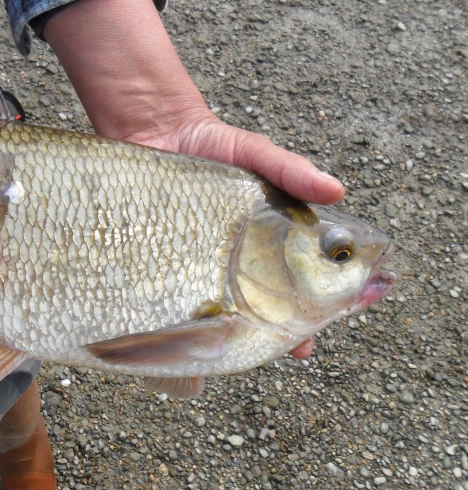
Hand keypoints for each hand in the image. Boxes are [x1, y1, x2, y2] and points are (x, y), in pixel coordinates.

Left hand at [43, 0, 337, 356]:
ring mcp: (205, 266)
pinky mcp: (170, 267)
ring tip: (250, 356)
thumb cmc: (210, 143)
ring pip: (230, 313)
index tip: (332, 317)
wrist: (153, 133)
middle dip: (287, 330)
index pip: (307, 276)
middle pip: (273, 304)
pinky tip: (195, 353)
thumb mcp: (253, 153)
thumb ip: (289, 170)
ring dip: (242, 337)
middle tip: (295, 346)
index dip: (323, 300)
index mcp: (271, 237)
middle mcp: (241, 258)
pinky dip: (191, 331)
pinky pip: (184, 304)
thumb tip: (336, 190)